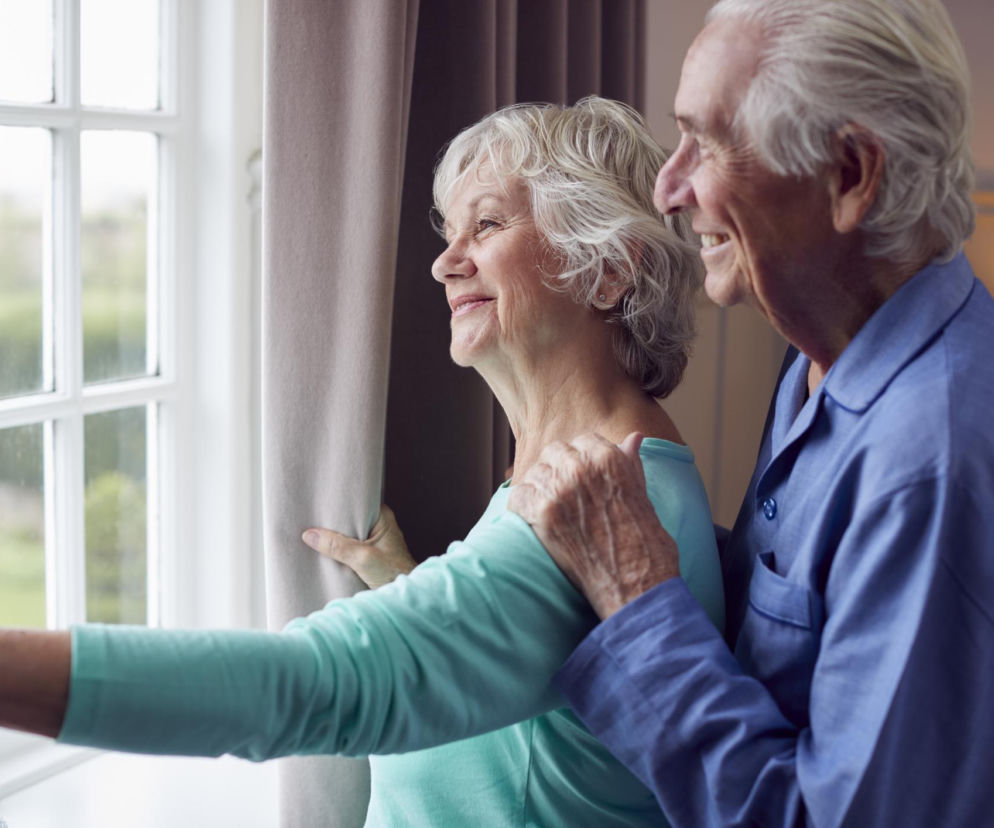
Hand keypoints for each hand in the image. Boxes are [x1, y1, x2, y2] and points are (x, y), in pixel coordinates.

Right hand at [302, 505, 415, 588]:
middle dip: (333, 519)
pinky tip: (324, 548)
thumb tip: (309, 535)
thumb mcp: (362, 559)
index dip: (339, 501)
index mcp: (382, 517)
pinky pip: (348, 545)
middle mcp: (378, 525)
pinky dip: (338, 547)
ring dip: (334, 535)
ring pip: (348, 532)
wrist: (403, 598)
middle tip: (311, 516)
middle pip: (350, 517)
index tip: (319, 502)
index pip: (357, 502)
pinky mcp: (368, 554)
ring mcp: (373, 540)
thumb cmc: (393, 574)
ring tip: (313, 531)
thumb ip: (338, 546)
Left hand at [508, 432, 679, 618]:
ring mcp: (559, 489)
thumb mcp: (643, 495)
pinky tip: (535, 519)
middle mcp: (581, 467)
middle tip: (565, 494)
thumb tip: (633, 438)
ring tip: (551, 509)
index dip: (582, 458)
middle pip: (554, 452)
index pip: (582, 441)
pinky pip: (519, 497)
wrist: (636, 583)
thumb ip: (630, 463)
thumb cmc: (645, 542)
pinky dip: (524, 507)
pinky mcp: (542, 514)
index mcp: (609, 458)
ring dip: (540, 488)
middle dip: (559, 469)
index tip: (582, 477)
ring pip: (535, 473)